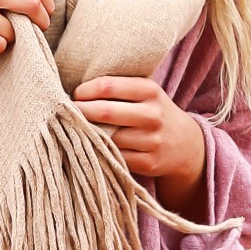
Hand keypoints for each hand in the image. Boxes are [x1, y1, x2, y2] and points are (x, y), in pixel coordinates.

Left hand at [73, 76, 206, 213]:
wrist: (185, 144)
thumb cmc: (153, 112)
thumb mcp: (145, 93)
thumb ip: (119, 88)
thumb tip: (76, 90)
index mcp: (150, 91)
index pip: (107, 86)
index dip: (84, 91)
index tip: (74, 95)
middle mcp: (153, 115)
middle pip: (104, 112)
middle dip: (79, 112)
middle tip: (65, 112)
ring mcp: (152, 141)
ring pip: (107, 138)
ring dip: (87, 134)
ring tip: (75, 129)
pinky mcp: (148, 163)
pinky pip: (114, 157)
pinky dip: (100, 152)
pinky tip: (93, 146)